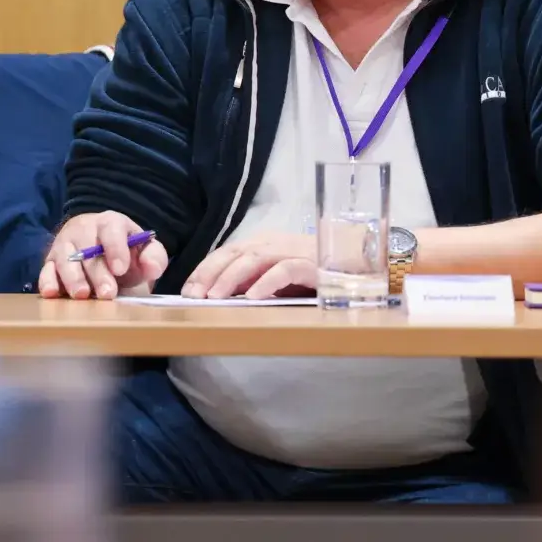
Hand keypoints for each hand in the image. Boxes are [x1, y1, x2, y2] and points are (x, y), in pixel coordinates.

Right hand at [39, 211, 168, 300]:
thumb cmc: (125, 253)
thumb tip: (151, 266)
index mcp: (110, 223)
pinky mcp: (50, 262)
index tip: (121, 269)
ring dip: (73, 277)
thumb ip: (154, 258)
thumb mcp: (144, 252)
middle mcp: (84, 230)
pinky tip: (52, 293)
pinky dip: (47, 281)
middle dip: (98, 273)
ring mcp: (65, 245)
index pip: (111, 229)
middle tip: (108, 293)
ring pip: (65, 258)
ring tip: (82, 295)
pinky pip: (46, 270)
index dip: (116, 248)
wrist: (101, 251)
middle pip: (88, 249)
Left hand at [181, 230, 318, 299]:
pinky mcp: (311, 265)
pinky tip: (253, 298)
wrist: (354, 266)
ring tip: (215, 296)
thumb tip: (216, 296)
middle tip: (193, 295)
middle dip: (210, 273)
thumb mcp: (274, 279)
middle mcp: (273, 243)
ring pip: (254, 258)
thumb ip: (250, 282)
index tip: (187, 290)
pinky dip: (266, 283)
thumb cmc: (311, 274)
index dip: (204, 270)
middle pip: (234, 252)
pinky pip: (284, 270)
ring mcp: (292, 251)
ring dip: (231, 277)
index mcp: (262, 244)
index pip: (226, 253)